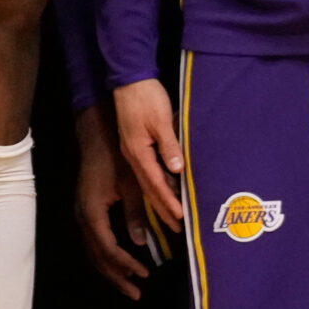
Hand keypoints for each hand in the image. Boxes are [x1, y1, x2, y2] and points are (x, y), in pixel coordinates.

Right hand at [74, 101, 150, 297]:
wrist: (97, 137)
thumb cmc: (117, 158)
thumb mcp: (132, 184)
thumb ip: (137, 213)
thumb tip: (141, 242)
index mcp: (92, 211)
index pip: (107, 248)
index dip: (125, 264)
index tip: (144, 273)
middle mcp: (81, 216)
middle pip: (96, 256)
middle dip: (116, 276)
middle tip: (136, 292)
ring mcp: (80, 214)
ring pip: (92, 251)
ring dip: (111, 270)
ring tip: (130, 285)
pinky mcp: (85, 211)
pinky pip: (93, 242)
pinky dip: (106, 256)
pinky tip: (120, 263)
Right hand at [110, 78, 184, 231]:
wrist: (129, 80)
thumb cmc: (145, 97)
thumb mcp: (160, 120)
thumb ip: (169, 145)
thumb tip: (177, 169)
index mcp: (137, 152)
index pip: (156, 184)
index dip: (169, 202)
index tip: (180, 218)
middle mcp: (133, 156)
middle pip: (149, 189)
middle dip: (163, 209)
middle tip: (177, 228)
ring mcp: (132, 152)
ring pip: (146, 183)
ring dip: (159, 201)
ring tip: (172, 217)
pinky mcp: (135, 146)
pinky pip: (146, 172)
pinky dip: (157, 186)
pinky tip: (166, 191)